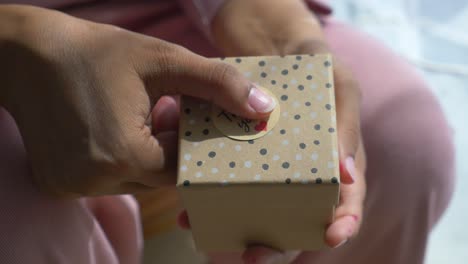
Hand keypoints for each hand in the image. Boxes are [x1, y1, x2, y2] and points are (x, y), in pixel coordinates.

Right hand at [0, 5, 275, 196]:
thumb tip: (264, 109)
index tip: (194, 118)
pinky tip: (113, 127)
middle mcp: (94, 180)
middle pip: (158, 177)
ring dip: (144, 154)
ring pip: (134, 181)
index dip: (192, 142)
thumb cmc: (97, 53)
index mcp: (122, 155)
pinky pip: (107, 180)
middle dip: (169, 147)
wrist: (27, 55)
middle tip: (165, 111)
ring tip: (139, 116)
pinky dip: (119, 159)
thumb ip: (218, 84)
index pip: (183, 168)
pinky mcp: (58, 185)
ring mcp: (72, 186)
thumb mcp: (164, 60)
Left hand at [205, 0, 366, 262]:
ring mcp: (272, 171)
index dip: (343, 225)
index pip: (346, 204)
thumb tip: (346, 175)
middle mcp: (304, 176)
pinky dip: (210, 202)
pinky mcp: (242, 163)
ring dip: (237, 230)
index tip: (330, 237)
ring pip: (258, 212)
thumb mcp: (341, 87)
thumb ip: (346, 126)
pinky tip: (189, 213)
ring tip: (212, 238)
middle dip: (278, 245)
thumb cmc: (320, 69)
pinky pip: (227, 188)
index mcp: (337, 165)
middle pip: (297, 220)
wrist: (278, 52)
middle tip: (254, 256)